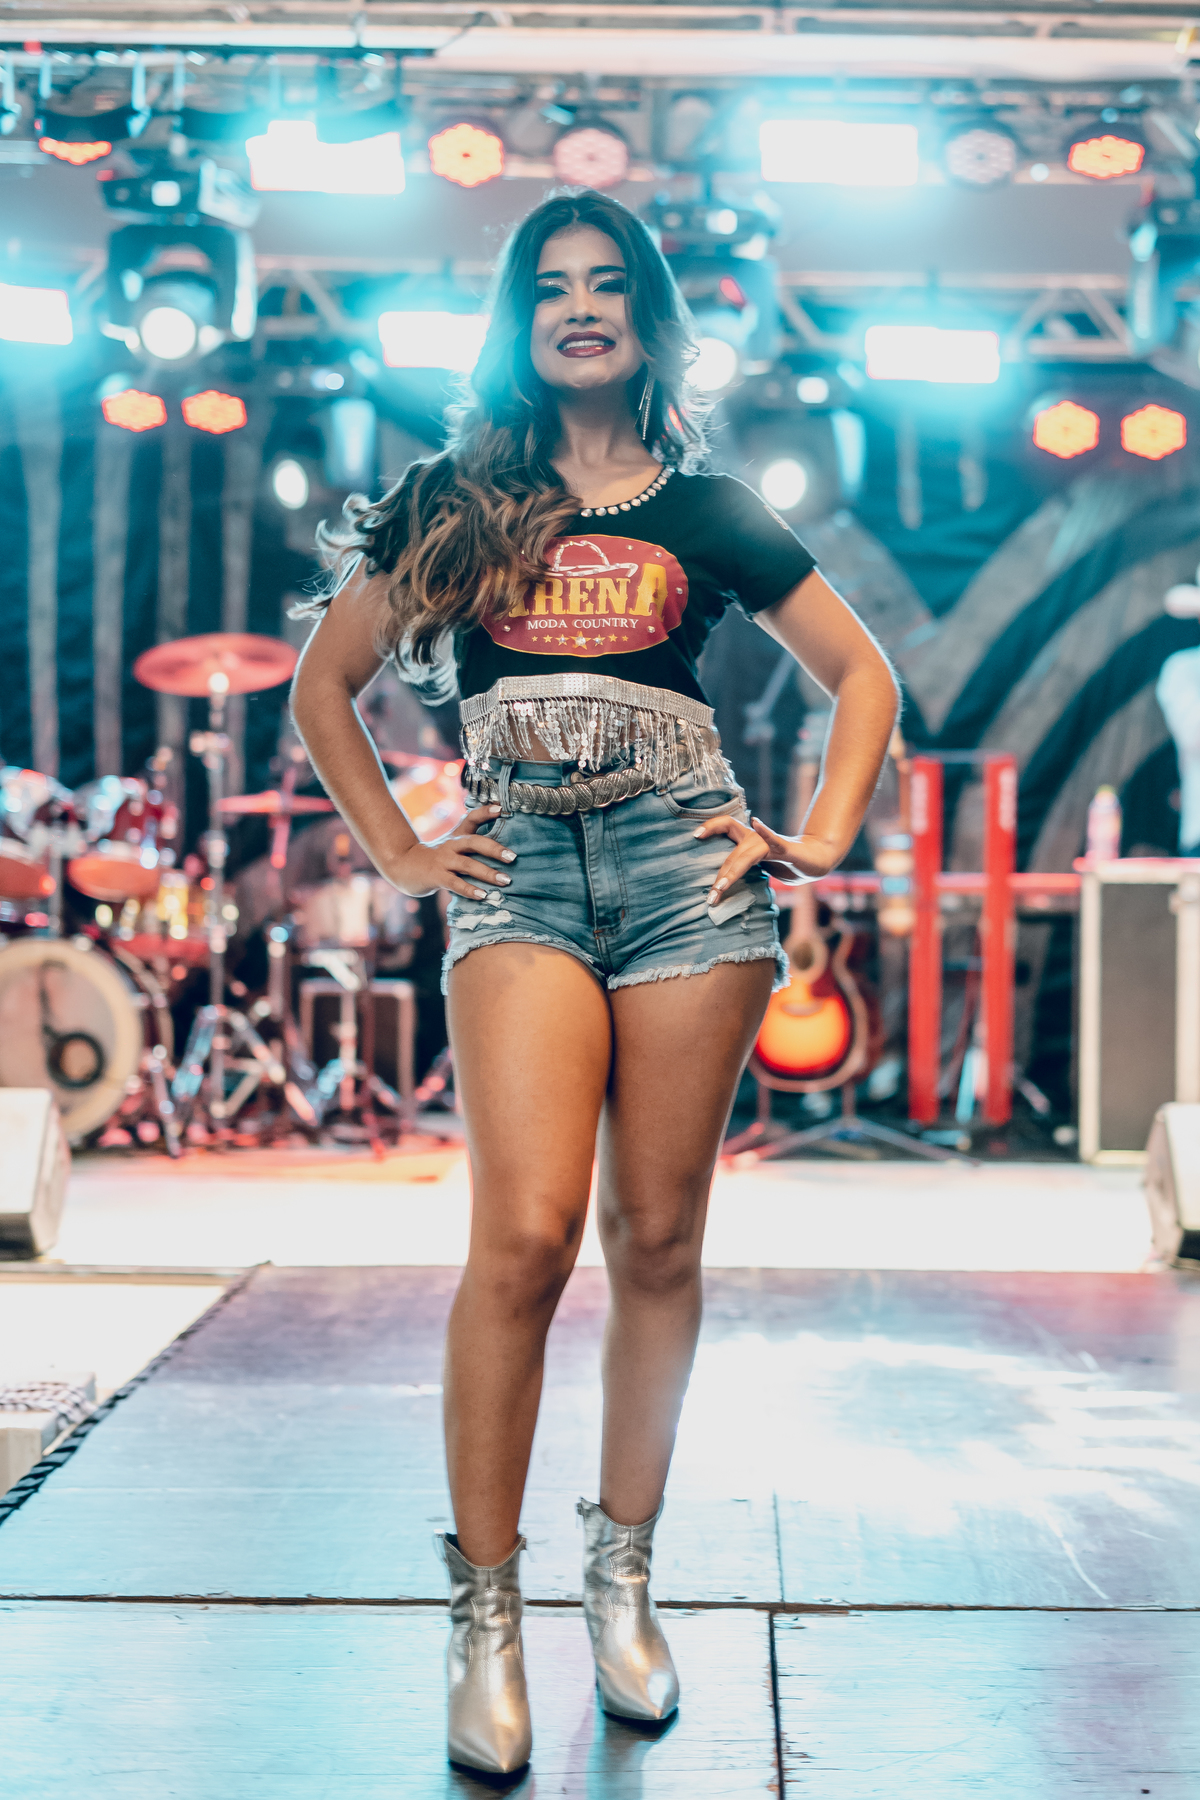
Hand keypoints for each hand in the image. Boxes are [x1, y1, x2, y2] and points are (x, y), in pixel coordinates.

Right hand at [387, 804, 516, 900]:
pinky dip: (469, 890)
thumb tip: (503, 850)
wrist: (402, 866)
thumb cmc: (435, 858)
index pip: (471, 818)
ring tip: (506, 881)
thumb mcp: (452, 846)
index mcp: (457, 836)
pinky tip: (483, 896)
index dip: (485, 812)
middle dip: (494, 849)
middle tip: (513, 857)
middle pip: (474, 842)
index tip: (501, 808)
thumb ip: (472, 845)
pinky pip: (455, 883)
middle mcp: (451, 845)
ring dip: (488, 873)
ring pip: (467, 865)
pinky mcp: (436, 877)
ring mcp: (443, 861)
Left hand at [692, 814, 837, 906]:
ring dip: (733, 870)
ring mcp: (771, 844)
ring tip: (721, 887)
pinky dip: (766, 831)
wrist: (817, 859)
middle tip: (711, 897)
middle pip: (732, 854)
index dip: (710, 827)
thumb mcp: (761, 866)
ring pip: (747, 855)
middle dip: (720, 876)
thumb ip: (744, 868)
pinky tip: (756, 823)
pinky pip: (775, 840)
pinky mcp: (788, 850)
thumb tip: (719, 884)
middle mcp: (757, 839)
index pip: (726, 826)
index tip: (694, 835)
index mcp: (749, 841)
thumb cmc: (787, 863)